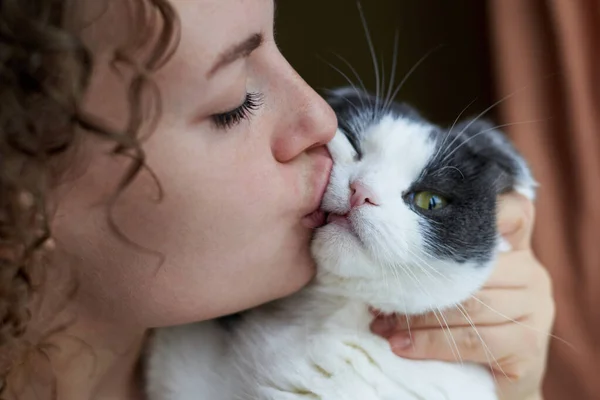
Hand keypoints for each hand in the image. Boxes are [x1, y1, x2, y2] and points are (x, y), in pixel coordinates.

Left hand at [370, 193, 554, 399]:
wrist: (497, 383)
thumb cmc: (467, 324)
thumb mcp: (458, 288)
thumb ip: (442, 267)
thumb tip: (383, 259)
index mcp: (517, 249)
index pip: (514, 212)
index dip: (489, 208)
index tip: (439, 210)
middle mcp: (532, 273)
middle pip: (474, 268)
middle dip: (420, 283)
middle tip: (379, 296)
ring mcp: (536, 309)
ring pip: (468, 305)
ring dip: (417, 317)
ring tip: (383, 325)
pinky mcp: (528, 344)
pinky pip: (470, 339)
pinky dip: (430, 343)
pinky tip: (401, 346)